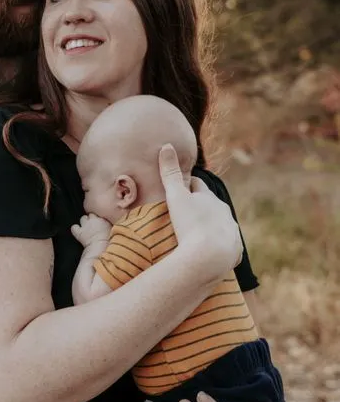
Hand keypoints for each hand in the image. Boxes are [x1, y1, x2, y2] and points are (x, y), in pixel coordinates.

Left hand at [71, 213, 111, 248]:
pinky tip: (78, 232)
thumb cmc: (110, 243)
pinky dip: (75, 229)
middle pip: (91, 214)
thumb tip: (115, 226)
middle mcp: (94, 220)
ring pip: (83, 218)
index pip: (101, 212)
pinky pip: (74, 227)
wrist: (102, 249)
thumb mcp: (115, 232)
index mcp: (104, 219)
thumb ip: (114, 226)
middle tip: (94, 225)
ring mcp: (86, 225)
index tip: (101, 222)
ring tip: (87, 228)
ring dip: (84, 222)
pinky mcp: (79, 232)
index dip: (100, 217)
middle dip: (92, 219)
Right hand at [159, 145, 241, 281]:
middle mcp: (224, 212)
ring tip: (199, 232)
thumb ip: (170, 173)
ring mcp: (231, 231)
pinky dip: (220, 246)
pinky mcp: (234, 250)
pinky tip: (213, 251)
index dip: (188, 184)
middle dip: (201, 205)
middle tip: (188, 210)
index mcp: (209, 198)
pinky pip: (227, 245)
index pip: (197, 186)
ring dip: (211, 226)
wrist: (209, 257)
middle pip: (211, 205)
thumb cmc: (190, 223)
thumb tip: (166, 144)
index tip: (180, 185)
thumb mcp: (175, 197)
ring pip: (221, 224)